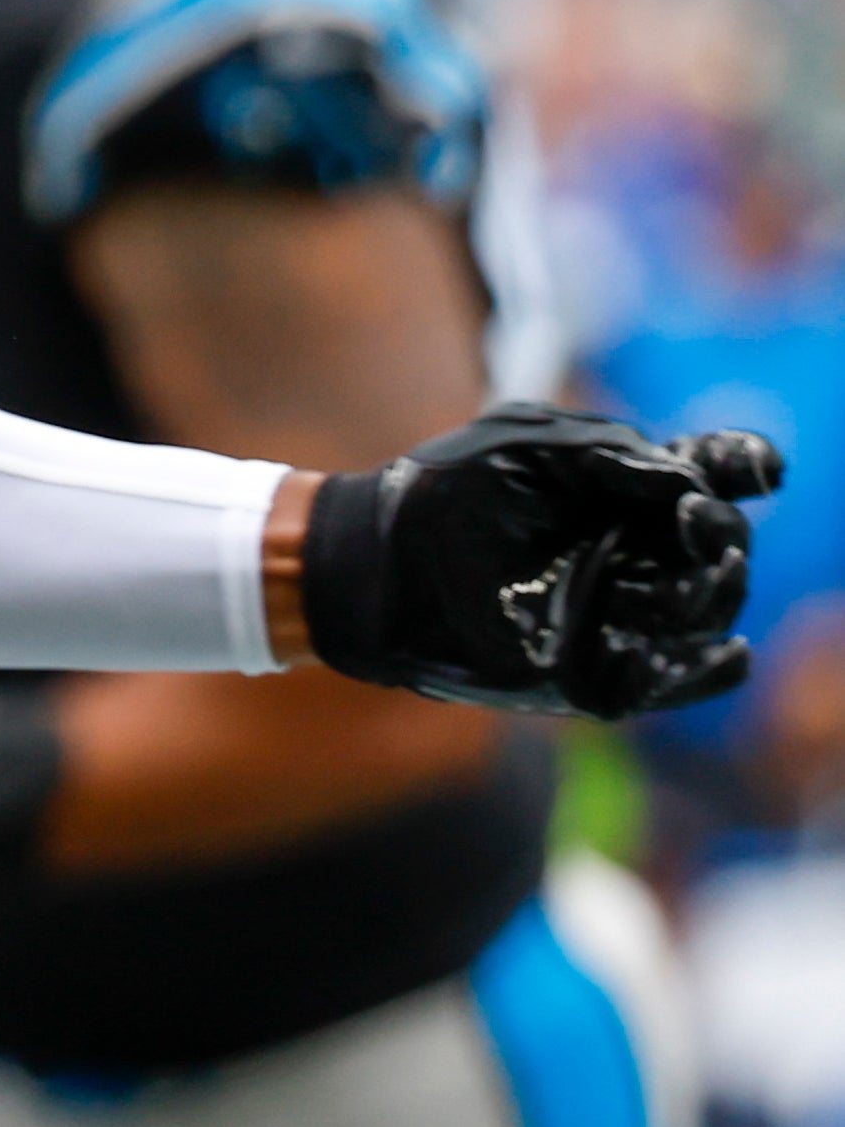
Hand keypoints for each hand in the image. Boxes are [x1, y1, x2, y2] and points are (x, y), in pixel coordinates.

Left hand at [304, 403, 770, 718]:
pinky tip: (721, 653)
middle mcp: (634, 546)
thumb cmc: (439, 493)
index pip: (713, 474)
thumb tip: (688, 481)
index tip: (752, 469)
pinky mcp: (598, 667)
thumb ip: (610, 455)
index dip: (743, 467)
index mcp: (622, 486)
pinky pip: (676, 679)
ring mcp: (619, 608)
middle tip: (688, 526)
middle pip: (722, 546)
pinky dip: (707, 670)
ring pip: (707, 610)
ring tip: (670, 580)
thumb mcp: (522, 447)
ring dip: (706, 594)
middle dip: (720, 537)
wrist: (373, 564)